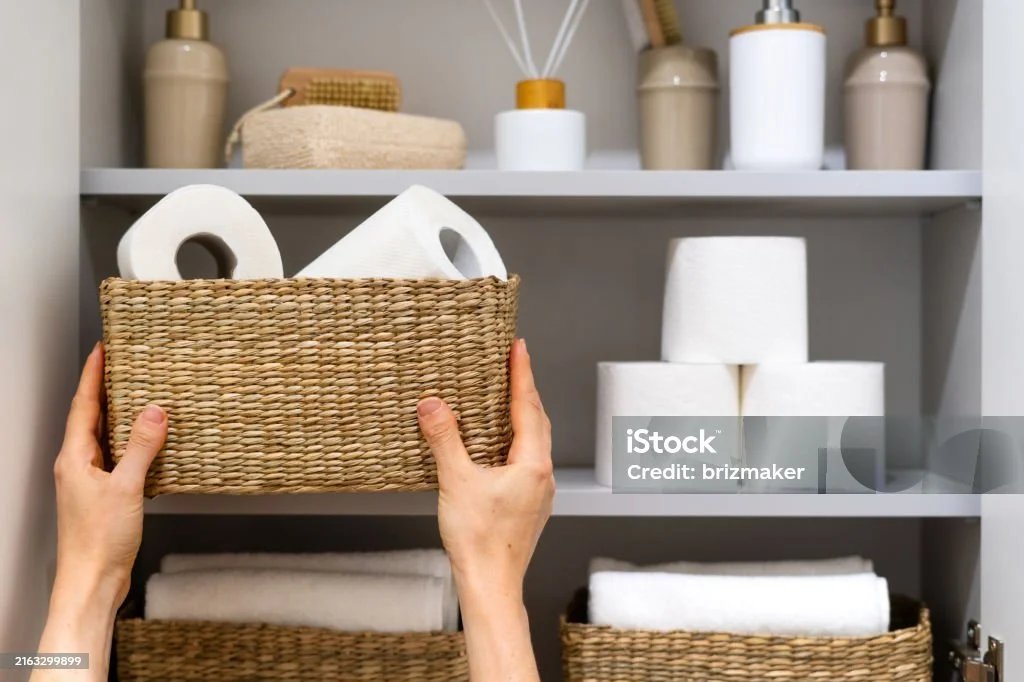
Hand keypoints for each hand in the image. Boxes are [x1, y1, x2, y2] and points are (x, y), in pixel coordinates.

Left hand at [53, 342, 166, 606]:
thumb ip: (142, 447)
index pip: (83, 405)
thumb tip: (154, 411)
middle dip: (105, 389)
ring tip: (138, 395)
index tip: (103, 350)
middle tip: (123, 364)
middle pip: (90, 417)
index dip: (93, 375)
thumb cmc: (99, 542)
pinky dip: (130, 443)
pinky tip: (147, 444)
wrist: (92, 582)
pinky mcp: (103, 496)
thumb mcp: (126, 487)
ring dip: (119, 415)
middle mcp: (77, 466)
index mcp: (74, 458)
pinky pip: (116, 458)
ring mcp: (88, 482)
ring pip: (103, 438)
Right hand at [417, 338, 552, 681]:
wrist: (491, 585)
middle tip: (515, 365)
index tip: (519, 349)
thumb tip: (433, 405)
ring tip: (509, 398)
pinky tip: (501, 445)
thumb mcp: (456, 482)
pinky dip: (518, 441)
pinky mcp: (530, 506)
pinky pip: (528, 461)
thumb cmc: (479, 542)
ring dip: (524, 416)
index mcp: (531, 464)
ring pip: (535, 442)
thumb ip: (444, 439)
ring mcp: (539, 493)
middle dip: (526, 391)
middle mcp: (542, 476)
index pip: (528, 406)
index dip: (522, 374)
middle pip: (538, 421)